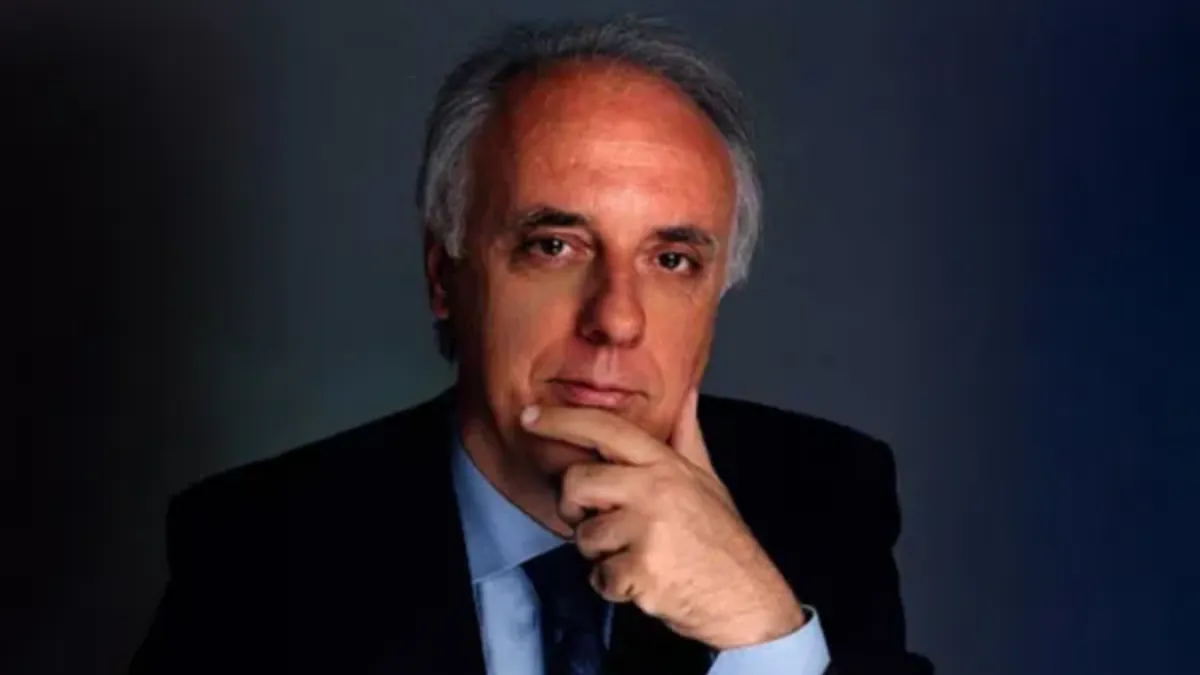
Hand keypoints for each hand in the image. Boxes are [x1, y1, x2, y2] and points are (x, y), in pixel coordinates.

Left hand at [519, 389, 805, 649]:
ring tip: (638, 555)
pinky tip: (644, 582)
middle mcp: (654, 490)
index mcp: (665, 465)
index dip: (562, 420)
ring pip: (584, 536)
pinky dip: (613, 587)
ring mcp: (647, 530)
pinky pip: (598, 577)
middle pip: (576, 482)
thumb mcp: (708, 479)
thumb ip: (687, 436)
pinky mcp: (640, 571)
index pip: (605, 428)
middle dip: (575, 508)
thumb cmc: (722, 540)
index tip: (530, 417)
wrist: (745, 599)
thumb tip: (687, 394)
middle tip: (600, 520)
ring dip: (601, 555)